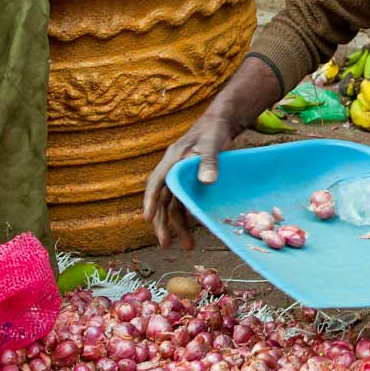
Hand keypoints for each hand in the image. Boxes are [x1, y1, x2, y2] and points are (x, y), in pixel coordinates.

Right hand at [143, 113, 238, 249]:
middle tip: (166, 245)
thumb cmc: (214, 131)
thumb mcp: (212, 144)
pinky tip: (193, 230)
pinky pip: (184, 202)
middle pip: (163, 201)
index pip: (156, 183)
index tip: (148, 219)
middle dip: (163, 224)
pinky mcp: (189, 181)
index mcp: (171, 161)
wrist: (221, 123)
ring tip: (188, 246)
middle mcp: (171, 171)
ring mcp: (179, 177)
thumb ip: (209, 162)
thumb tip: (207, 182)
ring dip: (178, 226)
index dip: (151, 202)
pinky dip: (188, 216)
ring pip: (174, 205)